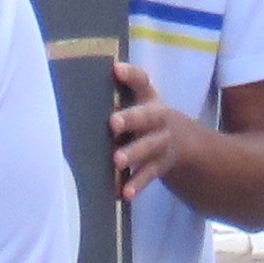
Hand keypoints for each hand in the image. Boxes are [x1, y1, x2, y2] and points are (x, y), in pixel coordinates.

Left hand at [109, 61, 192, 201]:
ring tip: (117, 160)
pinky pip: (148, 175)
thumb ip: (117, 98)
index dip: (131, 75)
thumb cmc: (145, 120)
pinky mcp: (160, 165)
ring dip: (133, 153)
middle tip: (113, 124)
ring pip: (148, 148)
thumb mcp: (139, 105)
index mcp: (149, 100)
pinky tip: (123, 193)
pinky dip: (136, 184)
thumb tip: (77, 90)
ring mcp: (161, 142)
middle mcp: (158, 119)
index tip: (116, 69)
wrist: (186, 144)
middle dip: (130, 119)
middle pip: (146, 117)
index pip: (142, 82)